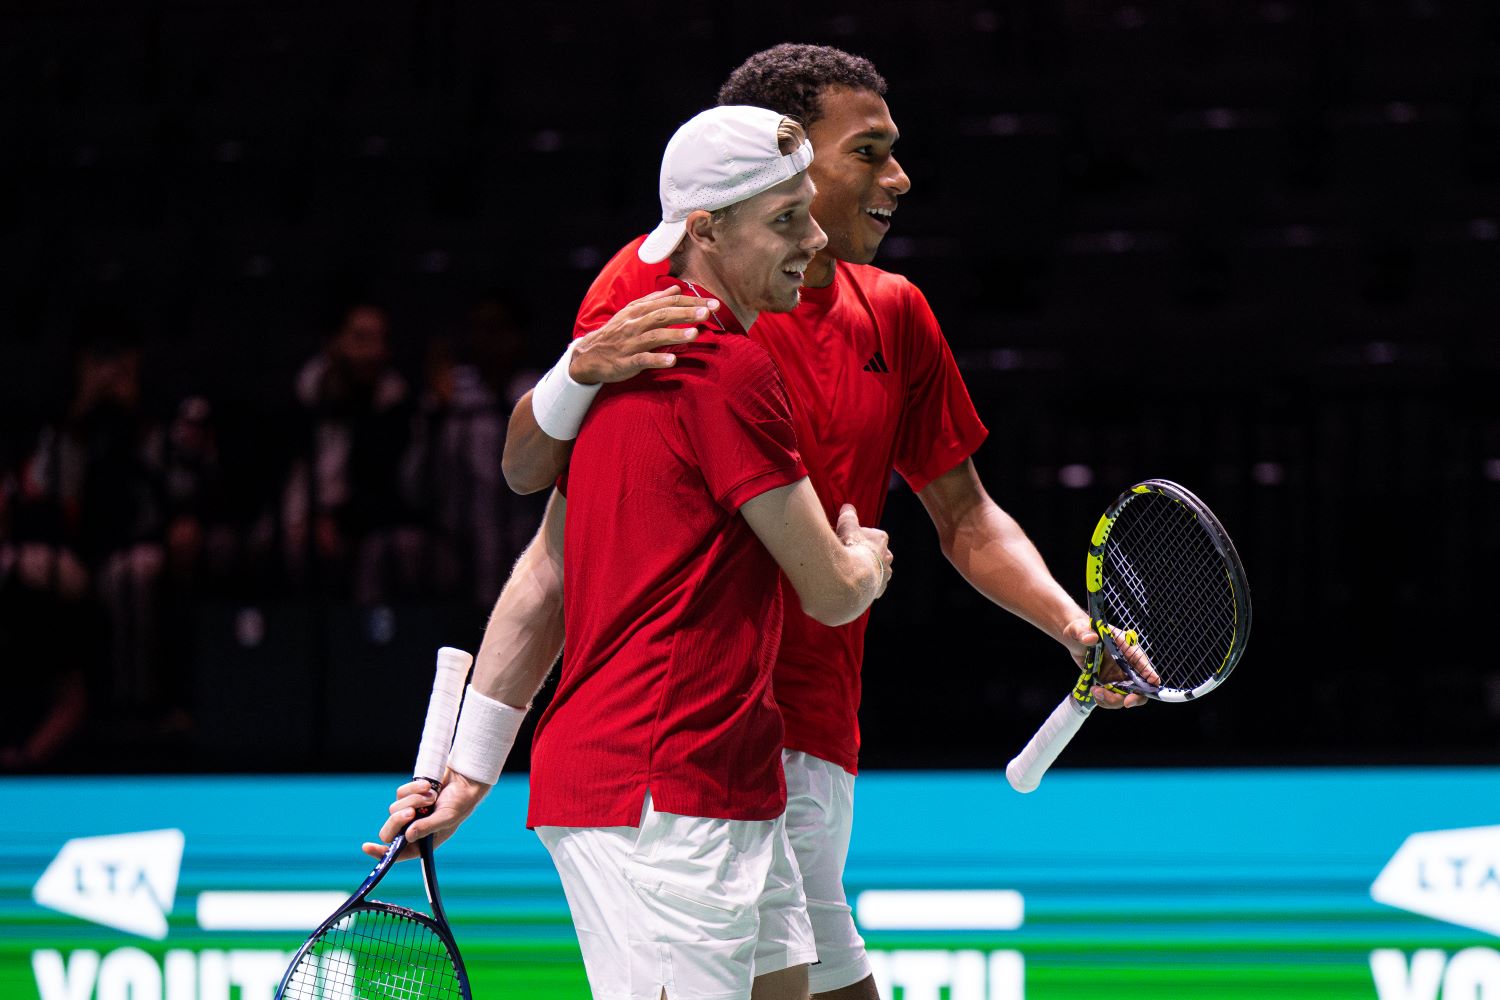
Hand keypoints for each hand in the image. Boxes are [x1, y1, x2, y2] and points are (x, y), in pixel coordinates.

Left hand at [360, 771, 490, 861]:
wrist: (464, 781)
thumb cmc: (460, 804)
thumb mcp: (446, 818)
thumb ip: (427, 827)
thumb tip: (407, 835)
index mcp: (421, 843)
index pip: (396, 853)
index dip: (379, 852)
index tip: (367, 846)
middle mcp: (412, 829)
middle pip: (389, 831)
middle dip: (397, 821)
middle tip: (411, 813)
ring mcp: (409, 811)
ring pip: (394, 809)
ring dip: (413, 801)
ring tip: (431, 796)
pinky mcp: (408, 795)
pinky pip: (400, 793)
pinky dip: (413, 789)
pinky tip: (428, 786)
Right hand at [569, 286, 716, 384]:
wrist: (588, 355)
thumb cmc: (615, 333)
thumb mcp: (631, 312)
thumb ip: (654, 300)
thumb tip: (676, 288)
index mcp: (638, 311)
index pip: (668, 302)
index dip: (691, 302)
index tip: (713, 304)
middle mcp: (635, 324)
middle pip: (663, 315)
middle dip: (686, 313)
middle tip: (708, 313)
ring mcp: (630, 343)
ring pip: (654, 336)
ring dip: (675, 334)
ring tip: (695, 333)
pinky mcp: (626, 362)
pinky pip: (643, 360)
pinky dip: (657, 359)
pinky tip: (673, 360)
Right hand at [835, 503, 892, 597]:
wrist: (853, 575)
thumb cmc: (850, 547)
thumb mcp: (846, 525)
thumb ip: (848, 515)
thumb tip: (848, 507)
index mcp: (881, 539)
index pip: (874, 536)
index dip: (861, 539)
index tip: (850, 541)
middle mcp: (887, 556)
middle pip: (878, 554)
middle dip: (867, 555)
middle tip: (851, 557)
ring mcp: (884, 574)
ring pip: (878, 571)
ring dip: (868, 571)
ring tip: (852, 574)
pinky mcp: (879, 589)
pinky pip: (875, 587)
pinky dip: (867, 586)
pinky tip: (856, 586)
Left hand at [1061, 616, 1160, 708]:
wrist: (1073, 638)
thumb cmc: (1081, 628)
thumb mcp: (1079, 628)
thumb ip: (1083, 632)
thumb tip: (1090, 638)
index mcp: (1125, 647)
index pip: (1141, 660)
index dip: (1149, 673)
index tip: (1154, 683)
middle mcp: (1126, 664)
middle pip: (1139, 685)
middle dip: (1134, 697)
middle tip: (1125, 702)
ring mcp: (1118, 675)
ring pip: (1125, 696)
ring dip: (1112, 700)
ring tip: (1095, 691)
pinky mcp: (1108, 683)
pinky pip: (1112, 698)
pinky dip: (1104, 701)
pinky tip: (1094, 692)